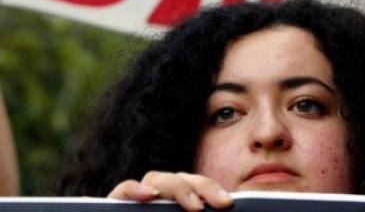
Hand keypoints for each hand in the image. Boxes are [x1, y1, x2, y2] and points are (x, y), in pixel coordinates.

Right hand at [108, 171, 232, 211]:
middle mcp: (158, 202)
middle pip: (179, 179)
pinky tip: (149, 196)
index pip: (194, 186)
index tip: (227, 203)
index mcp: (178, 207)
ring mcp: (137, 204)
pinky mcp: (113, 208)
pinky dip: (135, 189)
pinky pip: (123, 190)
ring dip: (178, 187)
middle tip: (221, 204)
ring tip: (195, 206)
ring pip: (156, 179)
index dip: (210, 189)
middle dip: (202, 187)